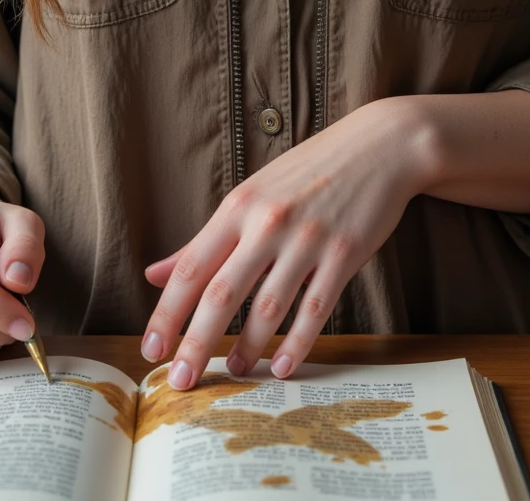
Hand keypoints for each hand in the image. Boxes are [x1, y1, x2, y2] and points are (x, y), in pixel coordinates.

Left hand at [139, 98, 427, 388]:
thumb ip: (204, 240)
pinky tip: (284, 366)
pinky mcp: (344, 254)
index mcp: (239, 206)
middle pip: (222, 293)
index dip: (168, 313)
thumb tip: (154, 274)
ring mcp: (307, 239)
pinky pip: (315, 308)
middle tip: (180, 382)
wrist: (378, 146)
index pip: (192, 267)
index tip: (151, 349)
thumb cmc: (308, 173)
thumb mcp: (250, 195)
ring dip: (248, 348)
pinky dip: (298, 343)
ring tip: (234, 372)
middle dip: (197, 343)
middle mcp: (268, 222)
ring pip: (268, 307)